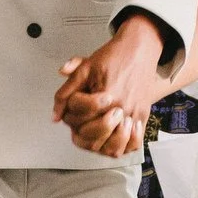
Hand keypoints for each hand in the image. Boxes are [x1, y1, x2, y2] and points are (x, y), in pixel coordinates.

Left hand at [53, 16, 166, 158]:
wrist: (138, 50)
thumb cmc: (112, 57)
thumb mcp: (84, 69)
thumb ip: (66, 93)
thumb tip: (55, 116)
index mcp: (105, 93)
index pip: (81, 116)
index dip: (72, 114)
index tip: (77, 105)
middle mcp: (121, 107)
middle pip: (96, 135)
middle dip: (85, 130)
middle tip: (86, 121)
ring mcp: (132, 114)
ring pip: (114, 147)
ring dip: (102, 143)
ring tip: (98, 133)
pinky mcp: (142, 117)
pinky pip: (133, 144)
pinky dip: (122, 146)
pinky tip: (113, 136)